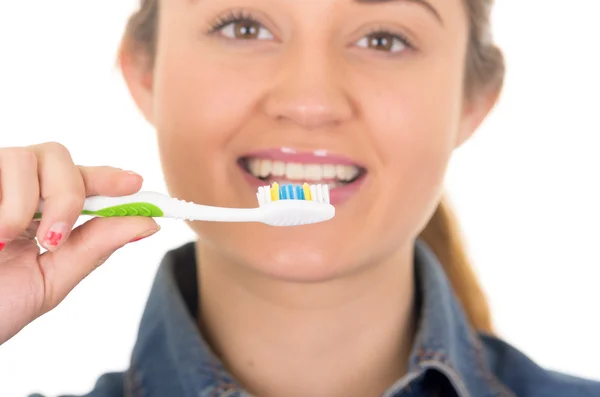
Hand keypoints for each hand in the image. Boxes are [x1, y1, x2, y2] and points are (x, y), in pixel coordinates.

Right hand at [0, 142, 159, 344]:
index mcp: (43, 210)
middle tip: (55, 238)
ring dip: (25, 202)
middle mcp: (16, 188)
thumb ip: (95, 247)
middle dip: (68, 194)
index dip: (109, 178)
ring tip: (4, 239)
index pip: (83, 180)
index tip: (135, 184)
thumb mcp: (50, 279)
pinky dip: (3, 203)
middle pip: (58, 157)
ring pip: (25, 157)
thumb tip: (148, 224)